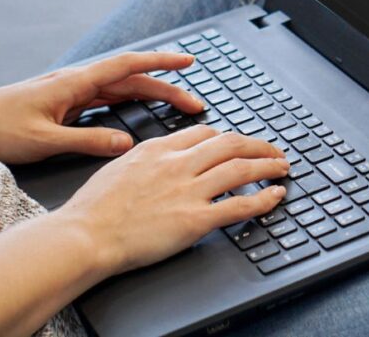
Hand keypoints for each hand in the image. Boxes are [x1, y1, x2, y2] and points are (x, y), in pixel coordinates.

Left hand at [0, 51, 203, 163]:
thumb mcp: (45, 140)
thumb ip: (88, 140)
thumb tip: (126, 142)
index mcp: (74, 82)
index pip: (127, 65)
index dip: (161, 63)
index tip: (189, 62)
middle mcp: (75, 82)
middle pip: (131, 79)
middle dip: (166, 87)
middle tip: (196, 102)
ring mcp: (69, 92)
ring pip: (120, 89)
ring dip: (150, 95)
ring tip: (177, 107)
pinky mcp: (63, 104)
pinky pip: (105, 99)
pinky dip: (129, 102)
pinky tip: (139, 113)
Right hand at [60, 125, 288, 273]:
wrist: (85, 234)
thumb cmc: (93, 208)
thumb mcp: (118, 166)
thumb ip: (143, 159)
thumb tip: (154, 158)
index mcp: (158, 149)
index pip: (204, 133)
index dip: (227, 138)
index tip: (238, 143)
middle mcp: (177, 164)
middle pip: (229, 144)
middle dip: (257, 146)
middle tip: (273, 150)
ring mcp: (188, 191)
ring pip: (240, 169)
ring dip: (267, 166)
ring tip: (283, 167)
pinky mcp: (194, 220)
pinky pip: (238, 205)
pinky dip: (263, 199)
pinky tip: (276, 196)